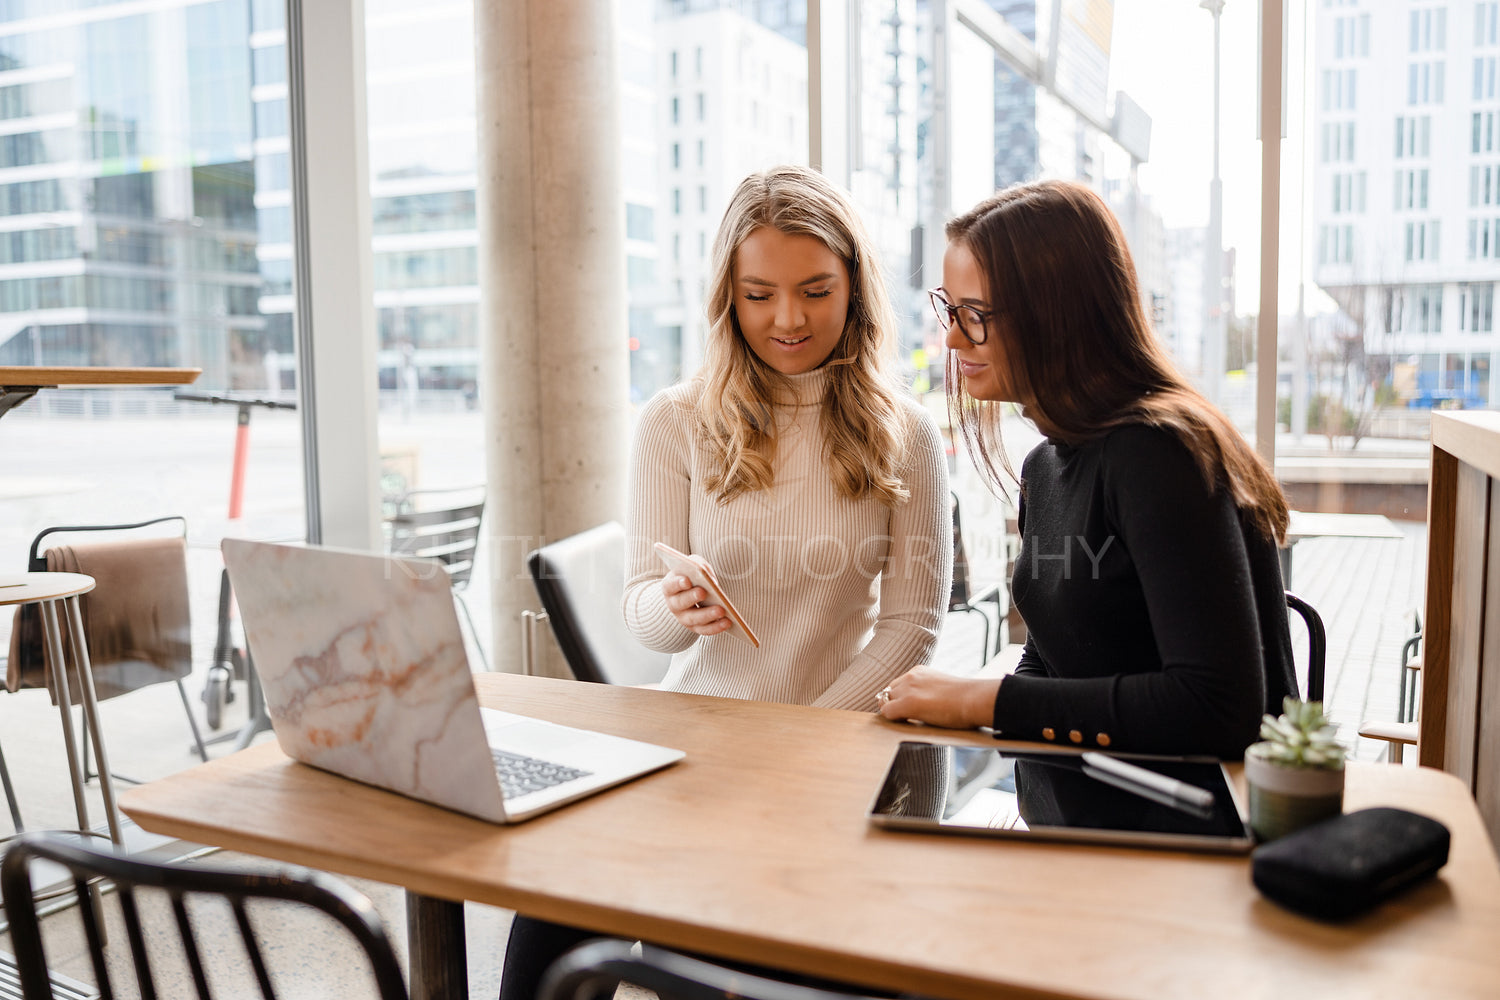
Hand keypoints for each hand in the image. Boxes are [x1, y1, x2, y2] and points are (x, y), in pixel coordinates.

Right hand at [661, 561, 730, 636]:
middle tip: (703, 593)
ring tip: (722, 610)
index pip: (670, 585)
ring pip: (693, 619)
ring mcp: (683, 618)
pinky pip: (704, 630)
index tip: (687, 581)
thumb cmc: (694, 575)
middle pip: (681, 603)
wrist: (694, 591)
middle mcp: (673, 604)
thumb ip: (699, 566)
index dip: (678, 583)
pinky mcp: (695, 627)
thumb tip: (709, 579)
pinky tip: (728, 622)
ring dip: (707, 615)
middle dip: (692, 597)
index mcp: (670, 587)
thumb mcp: (695, 565)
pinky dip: (716, 627)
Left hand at [877, 667, 1000, 729]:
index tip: (909, 708)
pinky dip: (893, 719)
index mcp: (919, 671)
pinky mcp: (907, 703)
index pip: (899, 684)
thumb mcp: (942, 688)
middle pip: (889, 691)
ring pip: (886, 700)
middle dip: (895, 703)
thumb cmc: (966, 698)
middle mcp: (910, 677)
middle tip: (907, 717)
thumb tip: (926, 704)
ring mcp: (907, 689)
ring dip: (894, 711)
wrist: (973, 699)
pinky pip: (887, 712)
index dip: (901, 698)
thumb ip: (929, 691)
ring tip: (908, 721)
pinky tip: (907, 723)